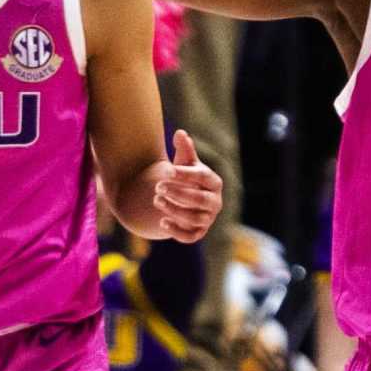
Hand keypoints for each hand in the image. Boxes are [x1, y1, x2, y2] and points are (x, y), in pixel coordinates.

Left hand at [152, 128, 222, 242]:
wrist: (183, 198)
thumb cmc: (185, 177)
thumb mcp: (185, 162)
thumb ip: (184, 149)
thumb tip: (180, 133)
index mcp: (214, 182)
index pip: (202, 178)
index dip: (184, 175)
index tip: (166, 170)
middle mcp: (214, 202)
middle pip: (199, 200)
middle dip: (178, 194)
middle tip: (157, 186)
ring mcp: (207, 219)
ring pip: (193, 218)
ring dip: (173, 210)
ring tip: (156, 200)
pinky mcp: (198, 233)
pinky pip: (190, 236)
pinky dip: (176, 231)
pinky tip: (161, 222)